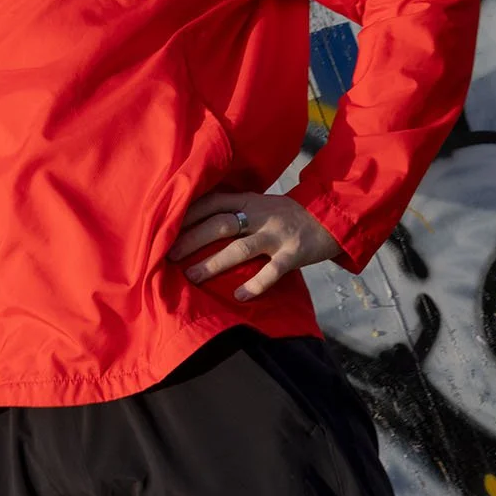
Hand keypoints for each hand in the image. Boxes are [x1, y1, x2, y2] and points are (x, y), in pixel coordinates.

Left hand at [168, 190, 341, 300]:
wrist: (333, 215)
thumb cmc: (289, 214)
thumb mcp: (260, 204)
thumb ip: (235, 209)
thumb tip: (197, 224)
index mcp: (249, 200)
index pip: (211, 202)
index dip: (186, 214)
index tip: (163, 227)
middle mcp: (260, 214)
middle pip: (219, 224)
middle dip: (191, 240)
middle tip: (168, 257)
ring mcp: (277, 233)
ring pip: (240, 248)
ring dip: (214, 263)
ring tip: (192, 277)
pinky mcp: (294, 252)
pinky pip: (272, 270)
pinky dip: (254, 283)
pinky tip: (238, 295)